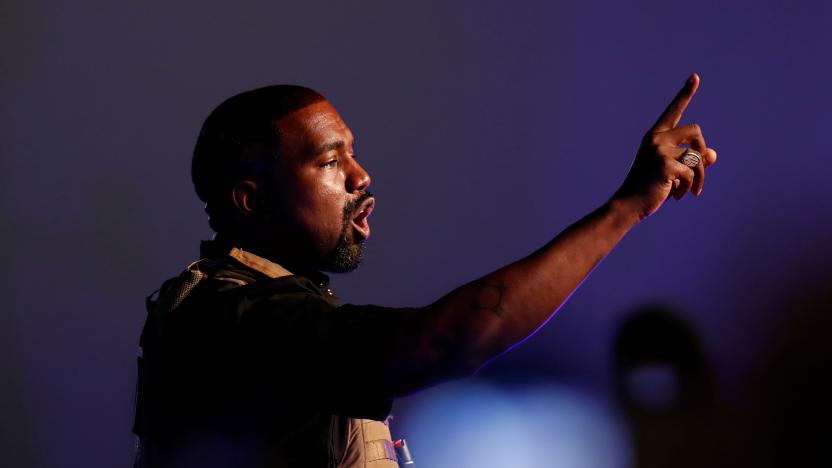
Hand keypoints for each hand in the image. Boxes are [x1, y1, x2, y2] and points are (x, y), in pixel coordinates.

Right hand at [612, 74, 717, 219]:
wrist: (628, 205)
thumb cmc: (647, 189)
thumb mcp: (671, 172)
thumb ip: (691, 161)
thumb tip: (713, 155)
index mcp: (654, 136)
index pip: (673, 111)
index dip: (685, 94)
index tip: (695, 76)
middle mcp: (656, 139)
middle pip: (696, 130)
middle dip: (701, 150)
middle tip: (698, 170)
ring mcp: (659, 151)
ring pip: (697, 156)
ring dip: (698, 177)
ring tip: (690, 190)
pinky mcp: (665, 165)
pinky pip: (691, 172)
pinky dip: (689, 186)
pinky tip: (678, 196)